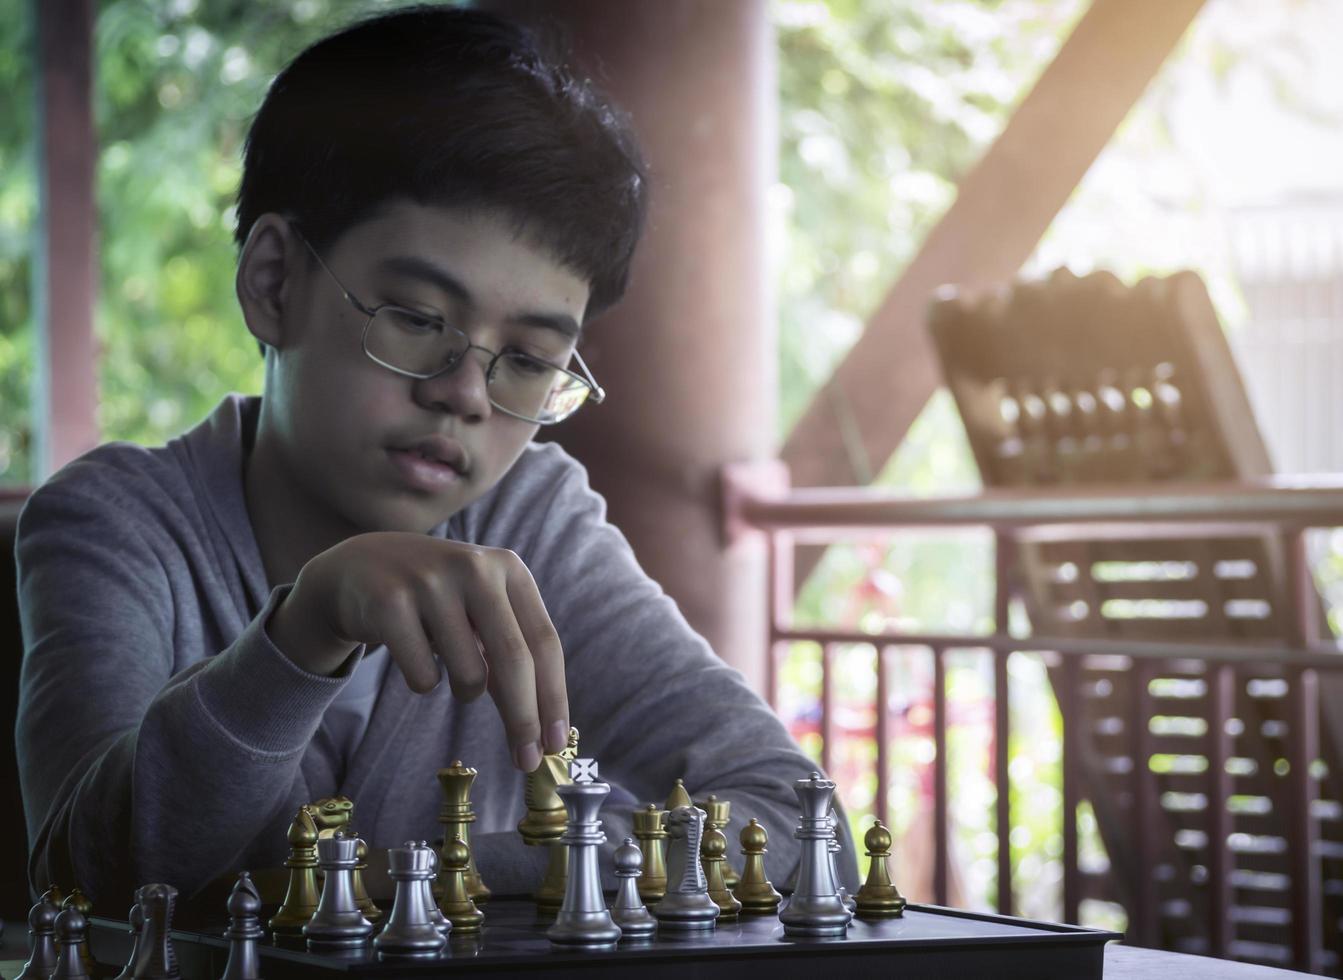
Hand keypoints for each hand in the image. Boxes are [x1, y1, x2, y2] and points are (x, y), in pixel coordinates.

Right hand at [267, 532, 567, 770]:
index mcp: (509, 568)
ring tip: (452, 669)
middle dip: (524, 719)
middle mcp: (475, 568)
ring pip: (468, 674)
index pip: (544, 642)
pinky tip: (413, 653)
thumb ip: (514, 653)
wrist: (363, 566)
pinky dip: (424, 681)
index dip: (554, 697)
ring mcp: (430, 582)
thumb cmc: (439, 600)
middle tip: (526, 761)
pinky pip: (423, 676)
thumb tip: (544, 728)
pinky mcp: (389, 602)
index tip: (557, 743)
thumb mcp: (483, 608)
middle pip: (514, 660)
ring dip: (466, 691)